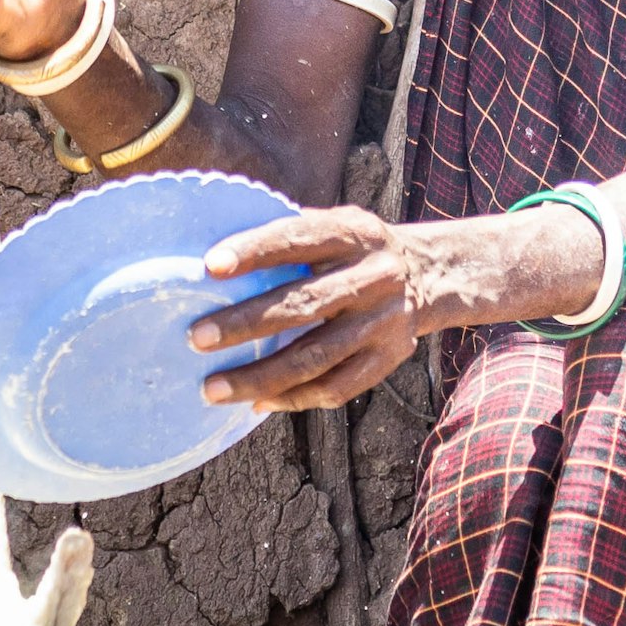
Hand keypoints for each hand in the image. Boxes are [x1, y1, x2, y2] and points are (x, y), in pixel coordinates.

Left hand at [188, 205, 439, 415]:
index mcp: (354, 233)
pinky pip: (337, 388)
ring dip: (260, 376)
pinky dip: (293, 398)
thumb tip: (216, 257)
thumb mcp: (337, 223)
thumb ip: (291, 233)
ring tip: (214, 388)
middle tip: (197, 338)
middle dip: (246, 324)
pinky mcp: (389, 359)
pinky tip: (257, 402)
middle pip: (304, 306)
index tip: (211, 267)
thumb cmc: (354, 249)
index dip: (255, 251)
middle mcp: (373, 277)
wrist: (428, 275)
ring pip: (315, 358)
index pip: (299, 238)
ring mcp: (383, 322)